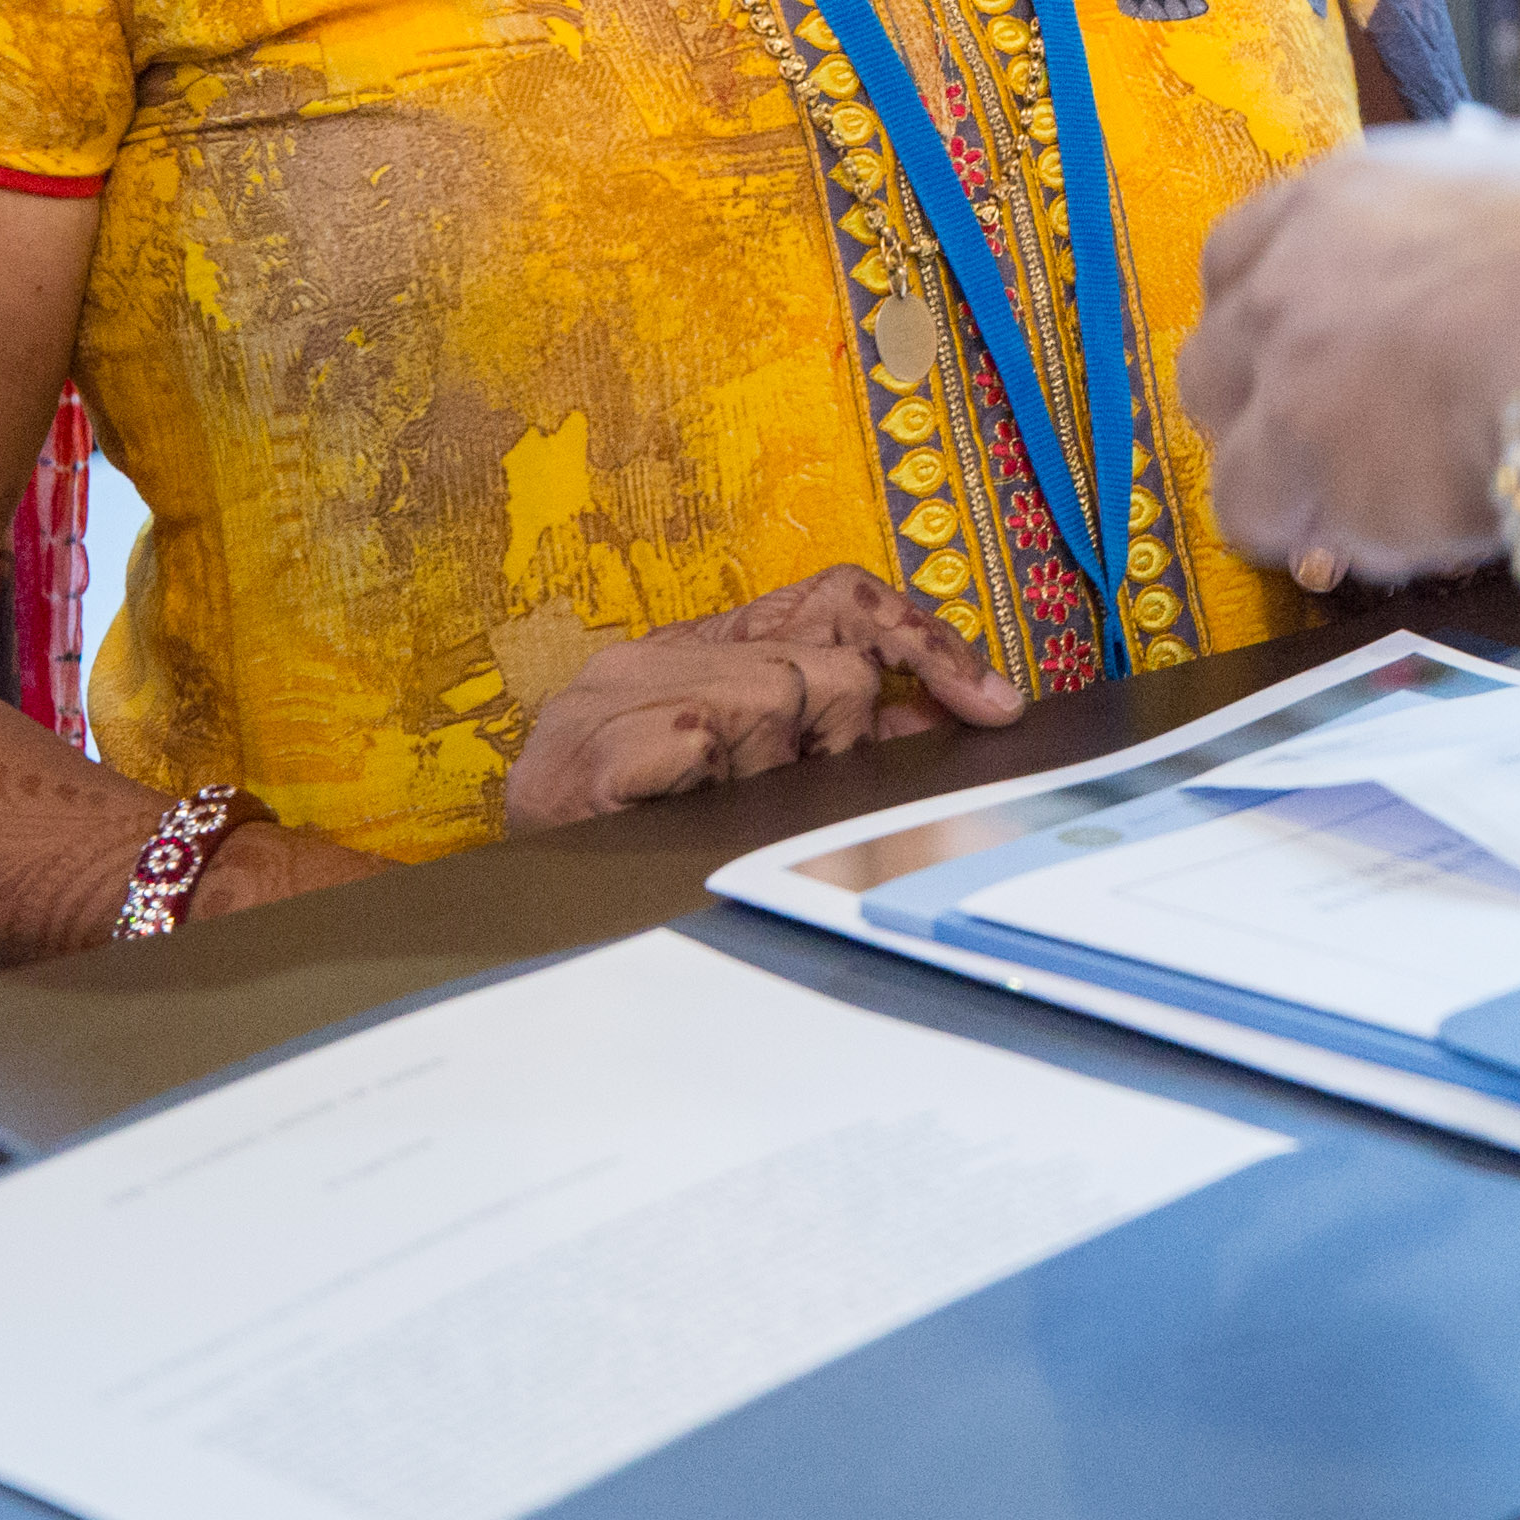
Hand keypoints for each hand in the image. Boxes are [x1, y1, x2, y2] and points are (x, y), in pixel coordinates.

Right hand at [501, 566, 1021, 832]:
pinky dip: (714, 787)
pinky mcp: (592, 751)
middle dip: (838, 742)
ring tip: (718, 813)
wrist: (527, 921)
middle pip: (824, 662)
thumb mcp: (759, 775)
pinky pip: (708, 740)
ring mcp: (614, 698)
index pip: (837, 598)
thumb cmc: (648, 850)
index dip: (925, 639)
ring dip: (774, 775)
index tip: (992, 707)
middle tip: (789, 794)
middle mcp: (654, 657)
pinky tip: (681, 816)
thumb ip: (843, 735)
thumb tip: (950, 712)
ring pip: (779, 696)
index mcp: (699, 653)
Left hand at [1180, 111, 1519, 589]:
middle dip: (1260, 404)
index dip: (1266, 309)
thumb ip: (1500, 165)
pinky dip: (1318, 540)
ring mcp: (1285, 383)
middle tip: (1339, 435)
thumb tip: (1493, 155)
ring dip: (1284, 485)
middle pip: (1211, 360)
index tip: (1310, 345)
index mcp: (1339, 196)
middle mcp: (1287, 284)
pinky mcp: (1306, 477)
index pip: (1232, 255)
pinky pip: (1271, 526)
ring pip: (1228, 457)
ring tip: (1367, 504)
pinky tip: (1388, 538)